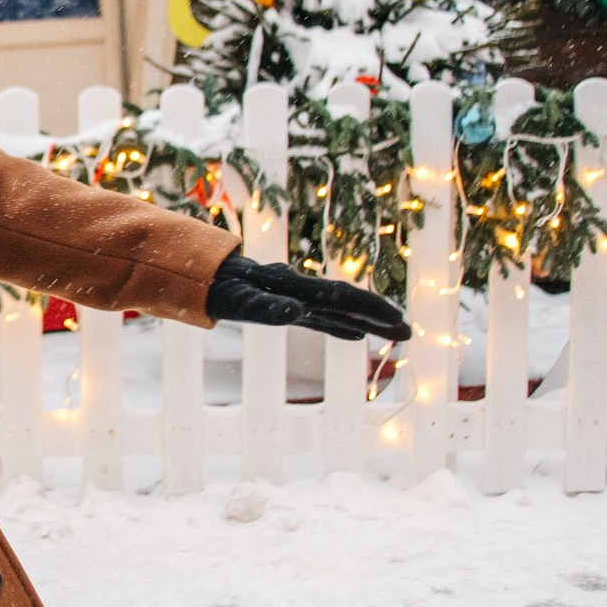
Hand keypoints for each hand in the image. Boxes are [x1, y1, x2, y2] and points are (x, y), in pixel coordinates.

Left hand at [205, 253, 410, 342]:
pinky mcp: (282, 305)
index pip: (341, 298)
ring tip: (393, 334)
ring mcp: (293, 297)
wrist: (196, 271)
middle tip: (409, 333)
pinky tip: (352, 334)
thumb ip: (265, 308)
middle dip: (378, 317)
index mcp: (294, 289)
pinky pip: (318, 317)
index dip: (370, 309)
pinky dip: (338, 326)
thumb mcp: (237, 302)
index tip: (396, 321)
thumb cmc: (215, 290)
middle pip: (346, 303)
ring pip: (336, 310)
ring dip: (365, 322)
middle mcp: (299, 290)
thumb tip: (296, 311)